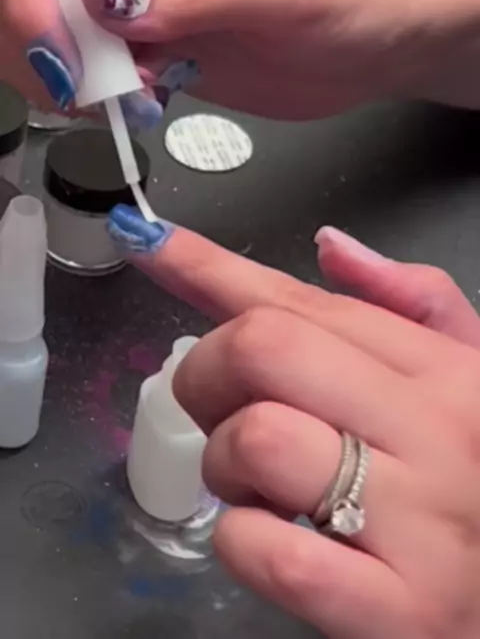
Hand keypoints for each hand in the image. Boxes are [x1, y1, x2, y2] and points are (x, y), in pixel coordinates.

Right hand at [0, 0, 436, 121]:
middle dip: (39, 41)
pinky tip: (150, 101)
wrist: (388, 31)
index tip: (61, 57)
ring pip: (47, 26)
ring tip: (132, 97)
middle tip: (94, 92)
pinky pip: (89, 67)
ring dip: (68, 75)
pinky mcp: (149, 39)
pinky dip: (98, 95)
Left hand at [106, 206, 479, 637]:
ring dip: (226, 464)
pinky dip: (240, 540)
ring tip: (261, 485)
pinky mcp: (398, 609)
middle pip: (262, 348)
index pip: (299, 300)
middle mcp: (433, 431)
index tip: (149, 242)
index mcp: (442, 369)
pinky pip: (269, 551)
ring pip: (257, 438)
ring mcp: (418, 522)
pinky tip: (274, 538)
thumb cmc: (479, 482)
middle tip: (224, 410)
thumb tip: (331, 247)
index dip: (208, 267)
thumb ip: (412, 301)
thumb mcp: (470, 378)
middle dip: (207, 375)